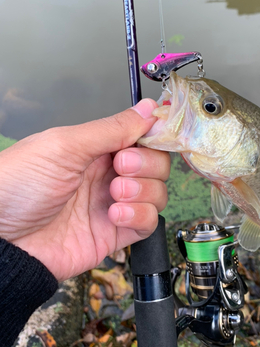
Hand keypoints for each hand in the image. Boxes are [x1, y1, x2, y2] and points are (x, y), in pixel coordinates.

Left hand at [0, 99, 169, 280]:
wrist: (1, 240)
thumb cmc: (18, 186)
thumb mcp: (65, 146)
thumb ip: (112, 128)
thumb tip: (148, 107)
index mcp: (96, 148)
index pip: (143, 136)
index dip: (154, 136)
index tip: (155, 136)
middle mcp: (108, 174)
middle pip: (156, 164)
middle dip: (147, 164)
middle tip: (121, 167)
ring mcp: (113, 204)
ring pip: (157, 193)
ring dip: (144, 191)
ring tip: (115, 194)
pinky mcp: (115, 234)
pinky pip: (149, 223)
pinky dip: (140, 216)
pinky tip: (115, 215)